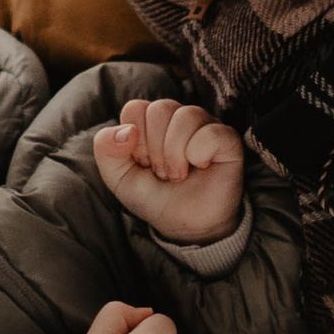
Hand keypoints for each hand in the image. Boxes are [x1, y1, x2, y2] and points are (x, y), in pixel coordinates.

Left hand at [95, 100, 244, 245]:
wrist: (184, 225)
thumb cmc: (154, 196)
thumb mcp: (118, 177)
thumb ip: (106, 149)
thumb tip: (126, 131)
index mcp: (152, 120)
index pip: (136, 108)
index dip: (135, 141)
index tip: (144, 164)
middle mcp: (179, 117)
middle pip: (160, 109)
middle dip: (155, 150)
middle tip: (163, 172)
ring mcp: (205, 125)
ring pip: (185, 117)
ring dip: (175, 155)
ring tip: (178, 174)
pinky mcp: (227, 140)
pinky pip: (211, 133)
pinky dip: (199, 154)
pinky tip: (201, 167)